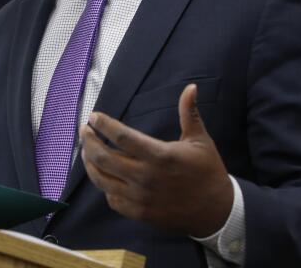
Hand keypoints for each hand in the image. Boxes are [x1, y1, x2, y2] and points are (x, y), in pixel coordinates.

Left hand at [79, 84, 233, 237]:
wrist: (216, 211)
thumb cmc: (207, 171)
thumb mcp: (200, 140)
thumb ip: (189, 113)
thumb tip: (191, 87)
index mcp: (160, 155)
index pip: (122, 137)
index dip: (103, 125)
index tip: (93, 116)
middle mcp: (146, 177)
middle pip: (104, 158)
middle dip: (88, 141)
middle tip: (84, 131)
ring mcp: (140, 198)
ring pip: (102, 180)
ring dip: (89, 163)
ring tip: (86, 151)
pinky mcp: (139, 213)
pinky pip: (112, 199)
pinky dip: (103, 185)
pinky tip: (103, 175)